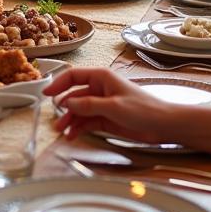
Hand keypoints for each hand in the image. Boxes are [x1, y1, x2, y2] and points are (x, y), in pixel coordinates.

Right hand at [44, 67, 177, 143]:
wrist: (164, 125)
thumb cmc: (144, 109)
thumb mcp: (114, 107)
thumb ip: (89, 105)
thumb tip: (67, 103)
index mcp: (101, 77)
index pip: (73, 76)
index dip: (58, 83)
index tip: (45, 93)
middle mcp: (99, 89)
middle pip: (73, 94)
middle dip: (63, 107)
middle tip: (54, 120)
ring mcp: (102, 104)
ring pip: (78, 110)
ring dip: (70, 120)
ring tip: (62, 131)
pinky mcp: (106, 118)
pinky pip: (86, 121)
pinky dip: (78, 128)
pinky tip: (72, 136)